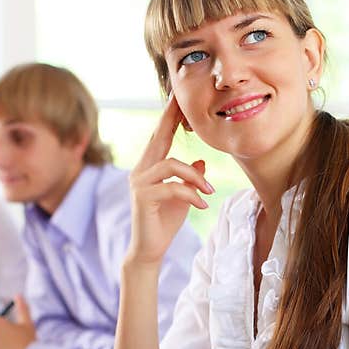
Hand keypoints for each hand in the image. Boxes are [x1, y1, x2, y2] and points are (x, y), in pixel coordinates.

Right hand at [127, 93, 213, 265]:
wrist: (149, 250)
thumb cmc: (164, 222)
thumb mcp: (182, 196)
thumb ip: (188, 177)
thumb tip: (201, 161)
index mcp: (148, 167)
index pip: (161, 136)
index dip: (170, 116)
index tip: (179, 98)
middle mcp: (140, 170)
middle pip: (159, 137)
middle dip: (172, 118)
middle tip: (186, 102)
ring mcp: (139, 183)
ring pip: (171, 164)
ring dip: (195, 177)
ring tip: (209, 190)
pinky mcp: (143, 197)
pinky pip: (173, 187)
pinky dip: (192, 194)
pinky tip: (203, 205)